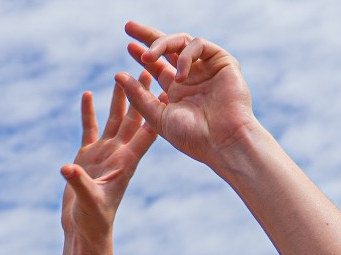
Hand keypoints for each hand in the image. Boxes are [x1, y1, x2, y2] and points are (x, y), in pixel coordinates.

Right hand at [61, 77, 158, 243]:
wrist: (86, 230)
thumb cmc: (93, 220)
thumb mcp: (88, 201)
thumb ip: (79, 183)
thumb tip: (67, 169)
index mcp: (126, 162)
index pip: (145, 133)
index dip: (156, 111)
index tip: (166, 89)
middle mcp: (118, 153)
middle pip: (133, 118)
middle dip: (140, 95)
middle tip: (149, 70)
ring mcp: (104, 153)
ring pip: (114, 119)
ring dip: (119, 98)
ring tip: (122, 74)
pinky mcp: (88, 156)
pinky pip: (90, 128)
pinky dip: (89, 112)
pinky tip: (89, 95)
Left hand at [116, 22, 258, 171]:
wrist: (223, 142)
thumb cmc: (193, 136)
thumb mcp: (158, 117)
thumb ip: (139, 97)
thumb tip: (118, 75)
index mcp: (176, 90)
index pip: (156, 65)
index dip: (142, 53)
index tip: (128, 46)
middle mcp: (191, 76)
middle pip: (168, 47)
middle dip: (148, 36)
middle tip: (129, 27)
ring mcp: (207, 68)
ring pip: (182, 41)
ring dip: (161, 45)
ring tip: (147, 57)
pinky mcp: (222, 61)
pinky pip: (199, 45)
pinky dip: (185, 56)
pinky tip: (180, 75)